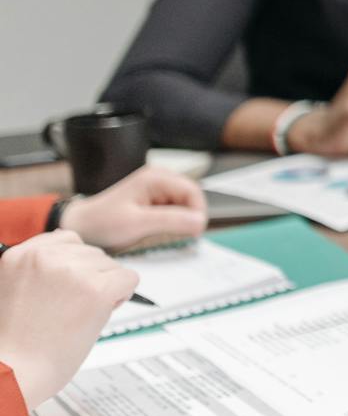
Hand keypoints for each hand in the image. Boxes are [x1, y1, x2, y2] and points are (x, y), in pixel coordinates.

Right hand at [0, 230, 138, 406]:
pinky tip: (99, 314)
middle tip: (68, 310)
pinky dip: (122, 296)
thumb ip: (39, 267)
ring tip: (76, 316)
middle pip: (92, 253)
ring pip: (111, 266)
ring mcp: (72, 271)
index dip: (73, 266)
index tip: (63, 290)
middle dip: (90, 278)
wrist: (13, 373)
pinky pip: (129, 279)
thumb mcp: (14, 288)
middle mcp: (45, 257)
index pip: (66, 239)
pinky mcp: (97, 289)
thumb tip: (67, 240)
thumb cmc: (14, 342)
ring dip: (104, 288)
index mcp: (19, 255)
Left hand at [59, 166, 207, 251]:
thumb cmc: (102, 223)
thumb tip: (201, 221)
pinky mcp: (153, 203)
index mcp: (156, 178)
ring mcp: (156, 191)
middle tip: (182, 237)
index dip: (197, 212)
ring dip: (180, 222)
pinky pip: (174, 212)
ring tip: (167, 235)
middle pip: (190, 198)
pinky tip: (160, 233)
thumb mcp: (138, 224)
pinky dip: (172, 224)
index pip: (192, 191)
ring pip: (184, 206)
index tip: (194, 232)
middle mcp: (159, 180)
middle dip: (189, 217)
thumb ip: (171, 221)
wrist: (80, 228)